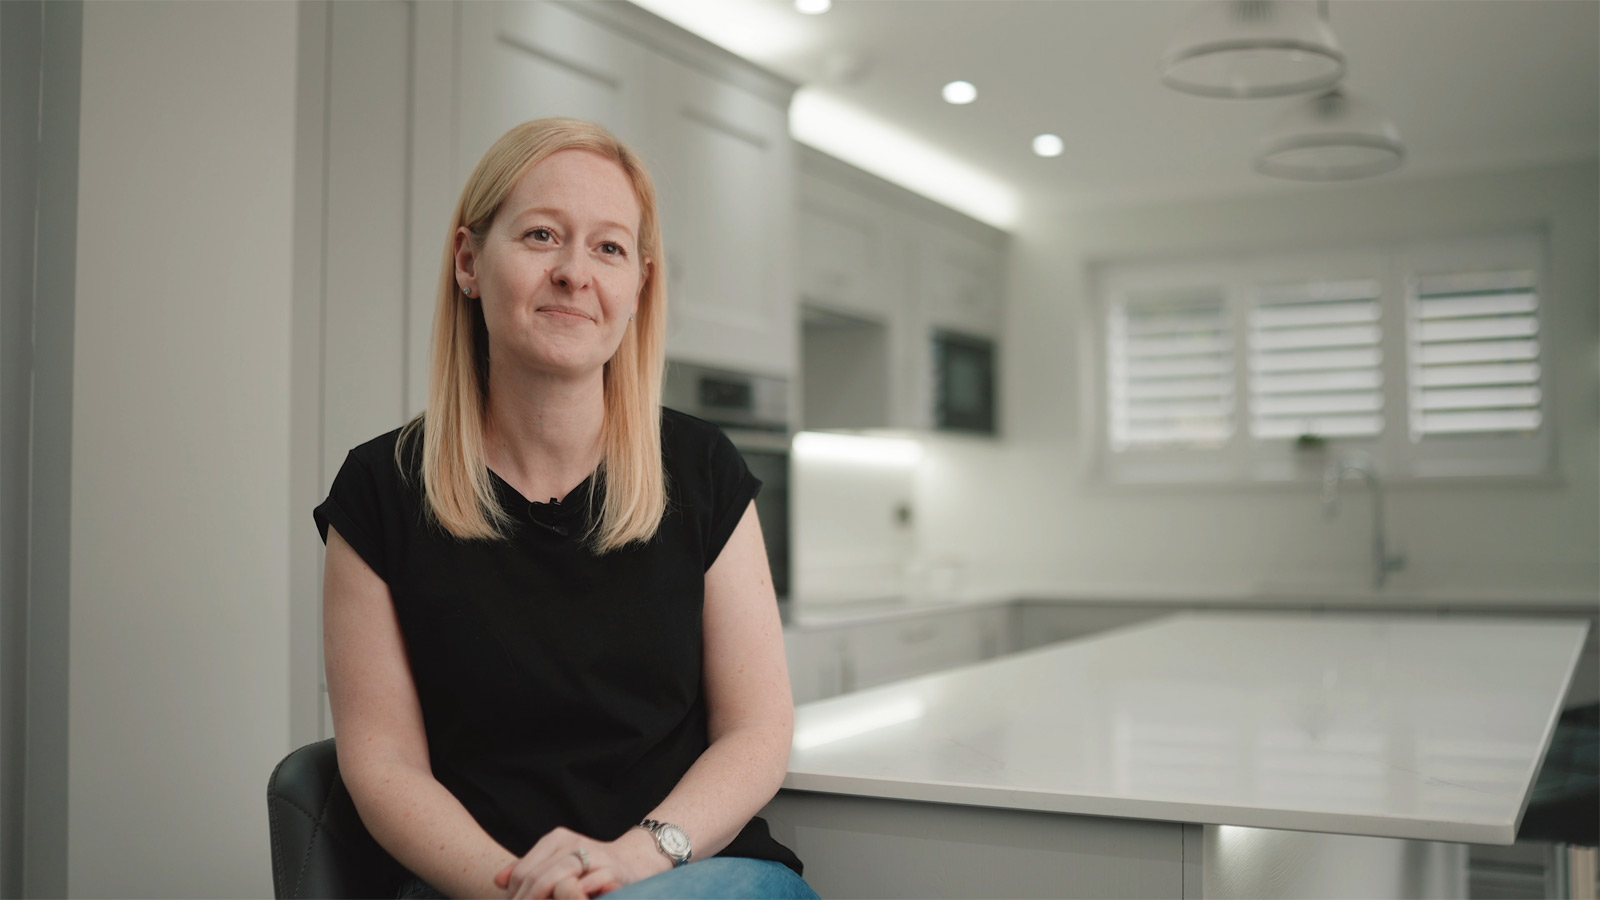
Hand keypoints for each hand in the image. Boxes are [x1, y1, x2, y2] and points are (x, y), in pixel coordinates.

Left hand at [493, 826, 665, 898]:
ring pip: (557, 880)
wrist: (635, 862)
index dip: (515, 895)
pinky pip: (585, 887)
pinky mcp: (611, 871)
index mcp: (557, 839)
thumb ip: (530, 870)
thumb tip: (498, 880)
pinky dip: (572, 898)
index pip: (524, 870)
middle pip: (537, 877)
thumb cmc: (592, 868)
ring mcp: (593, 855)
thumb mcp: (558, 864)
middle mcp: (574, 843)